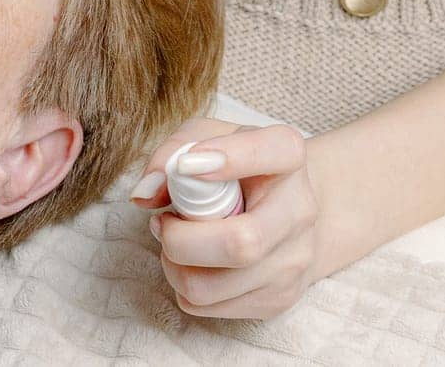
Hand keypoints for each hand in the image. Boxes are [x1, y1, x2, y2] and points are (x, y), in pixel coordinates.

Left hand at [128, 116, 324, 319]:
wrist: (286, 211)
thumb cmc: (234, 169)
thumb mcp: (203, 139)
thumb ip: (170, 156)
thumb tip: (144, 196)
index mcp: (286, 153)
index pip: (271, 151)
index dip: (228, 158)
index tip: (186, 167)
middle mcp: (300, 209)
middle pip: (240, 244)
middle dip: (180, 239)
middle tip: (164, 222)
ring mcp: (294, 260)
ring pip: (215, 286)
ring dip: (174, 266)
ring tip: (175, 242)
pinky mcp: (280, 298)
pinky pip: (210, 307)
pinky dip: (186, 287)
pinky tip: (194, 263)